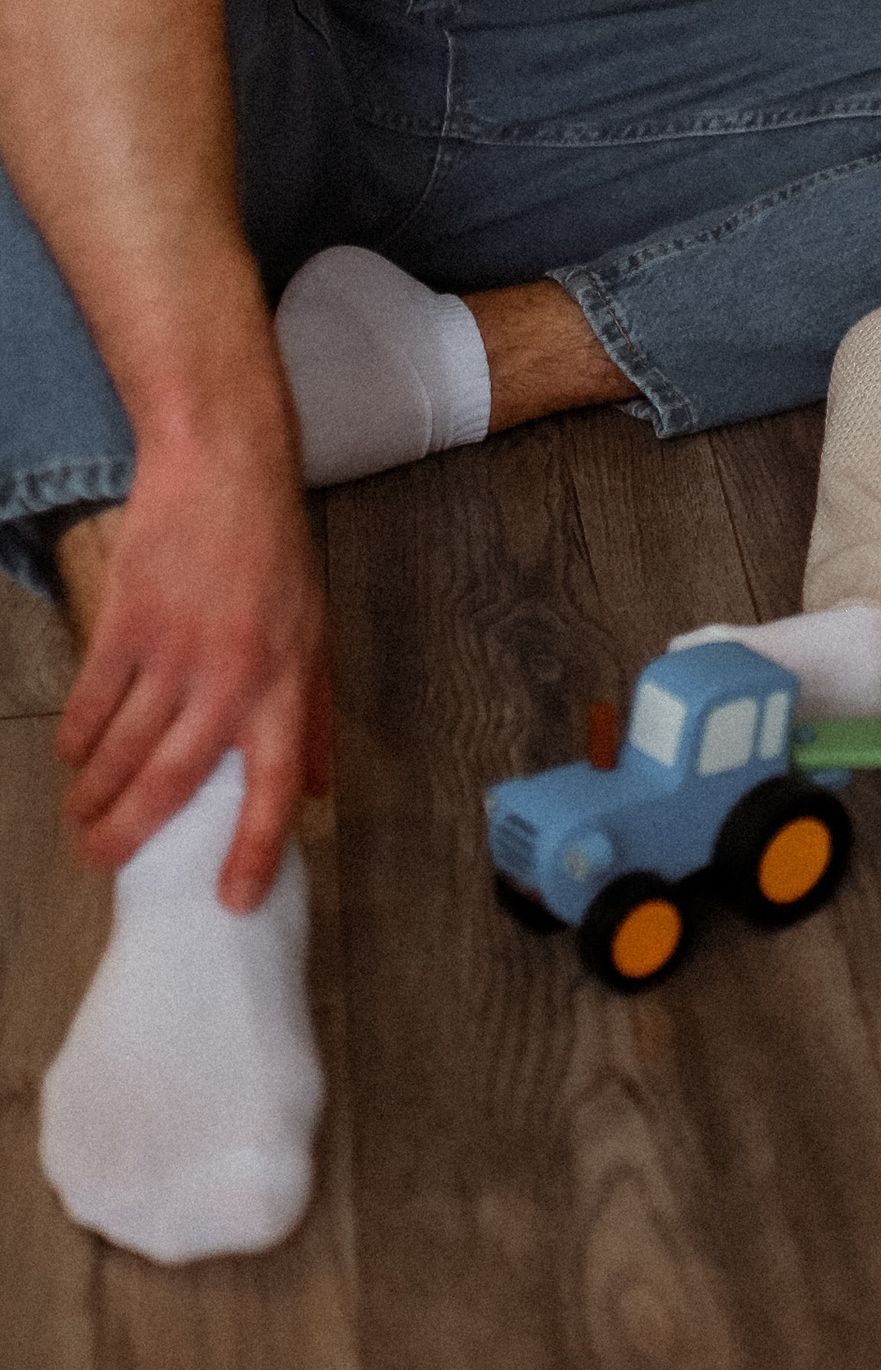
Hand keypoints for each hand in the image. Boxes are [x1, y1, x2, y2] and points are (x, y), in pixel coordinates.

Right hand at [56, 430, 333, 907]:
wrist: (226, 470)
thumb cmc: (274, 556)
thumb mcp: (316, 635)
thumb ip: (317, 717)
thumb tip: (317, 789)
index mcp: (288, 686)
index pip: (275, 789)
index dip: (255, 851)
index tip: (232, 899)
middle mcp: (233, 677)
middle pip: (172, 783)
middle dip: (131, 835)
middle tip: (104, 864)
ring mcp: (175, 651)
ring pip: (123, 749)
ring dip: (94, 793)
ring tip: (82, 815)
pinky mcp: (126, 624)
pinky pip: (92, 703)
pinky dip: (77, 739)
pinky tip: (74, 755)